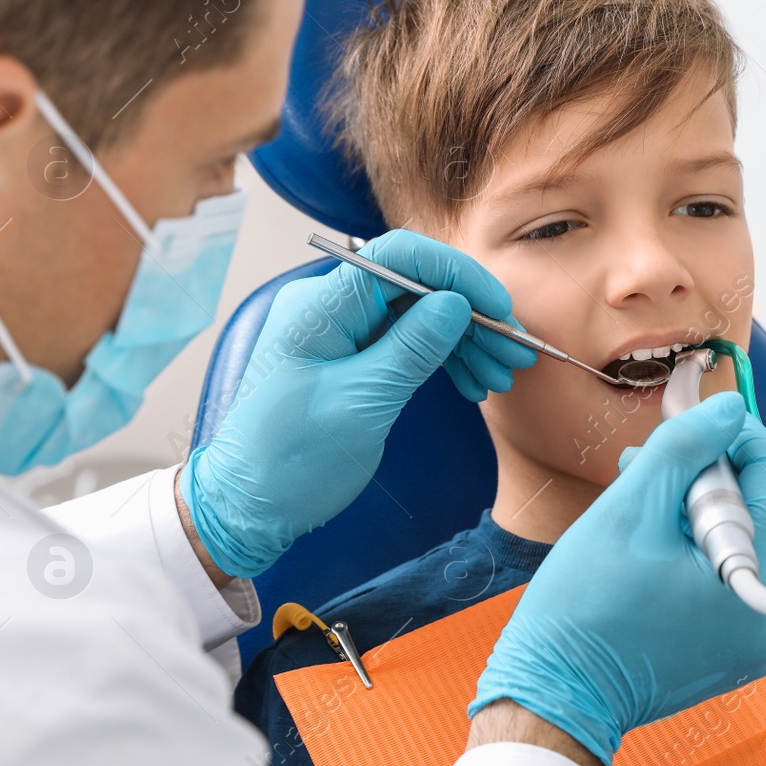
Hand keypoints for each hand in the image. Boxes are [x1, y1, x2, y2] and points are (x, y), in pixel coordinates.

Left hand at [182, 229, 536, 576]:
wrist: (249, 507)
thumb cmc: (290, 460)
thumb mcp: (360, 403)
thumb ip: (412, 348)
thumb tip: (456, 303)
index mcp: (321, 306)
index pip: (400, 257)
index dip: (457, 274)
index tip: (500, 307)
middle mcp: (331, 309)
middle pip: (416, 287)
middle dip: (472, 315)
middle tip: (515, 352)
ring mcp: (342, 333)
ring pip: (419, 317)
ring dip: (466, 342)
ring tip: (503, 375)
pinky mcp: (352, 360)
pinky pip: (408, 344)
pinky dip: (445, 360)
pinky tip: (475, 383)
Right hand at [471, 392, 765, 765]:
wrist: (555, 693)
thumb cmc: (582, 611)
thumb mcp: (629, 509)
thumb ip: (684, 448)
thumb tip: (729, 408)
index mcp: (751, 582)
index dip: (736, 436)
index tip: (696, 420)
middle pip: (753, 510)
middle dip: (700, 478)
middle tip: (645, 469)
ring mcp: (750, 639)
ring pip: (735, 542)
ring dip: (689, 513)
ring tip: (636, 511)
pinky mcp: (728, 649)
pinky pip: (722, 578)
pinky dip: (689, 553)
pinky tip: (647, 550)